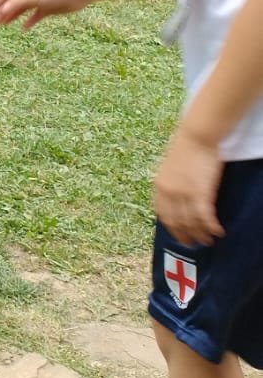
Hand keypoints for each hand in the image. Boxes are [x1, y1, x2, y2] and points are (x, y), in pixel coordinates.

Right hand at [0, 0, 85, 30]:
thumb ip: (17, 3)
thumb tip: (3, 11)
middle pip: (12, 4)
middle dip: (1, 13)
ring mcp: (38, 2)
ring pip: (21, 11)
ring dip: (12, 17)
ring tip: (4, 25)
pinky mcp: (48, 9)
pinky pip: (34, 16)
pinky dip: (28, 22)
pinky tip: (24, 28)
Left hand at [153, 124, 224, 246]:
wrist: (197, 134)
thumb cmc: (186, 146)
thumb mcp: (169, 166)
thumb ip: (170, 182)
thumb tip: (175, 195)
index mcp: (159, 186)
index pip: (162, 214)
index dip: (171, 227)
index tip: (179, 234)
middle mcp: (169, 193)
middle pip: (176, 222)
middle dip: (185, 236)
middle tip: (194, 243)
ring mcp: (184, 194)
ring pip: (191, 223)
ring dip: (201, 234)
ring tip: (208, 240)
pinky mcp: (200, 193)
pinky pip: (205, 217)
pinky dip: (211, 227)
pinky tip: (218, 231)